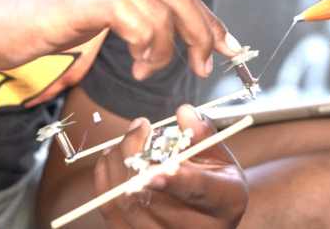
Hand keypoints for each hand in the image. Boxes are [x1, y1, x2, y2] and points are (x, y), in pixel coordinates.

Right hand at [0, 0, 238, 79]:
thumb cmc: (32, 19)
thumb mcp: (92, 7)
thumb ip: (132, 9)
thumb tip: (173, 30)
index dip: (206, 17)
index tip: (224, 44)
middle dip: (201, 34)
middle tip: (206, 65)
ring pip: (160, 7)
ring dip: (167, 48)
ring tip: (149, 69)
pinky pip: (132, 16)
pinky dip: (146, 45)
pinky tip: (137, 64)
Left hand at [94, 105, 247, 227]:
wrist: (208, 220)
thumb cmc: (216, 186)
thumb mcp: (222, 160)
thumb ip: (204, 136)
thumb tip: (184, 112)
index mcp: (223, 201)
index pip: (198, 191)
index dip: (175, 182)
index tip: (155, 171)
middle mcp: (193, 227)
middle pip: (153, 197)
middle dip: (136, 155)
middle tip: (140, 126)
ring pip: (127, 202)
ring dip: (119, 162)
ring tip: (129, 137)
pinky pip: (110, 209)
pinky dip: (106, 178)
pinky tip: (113, 157)